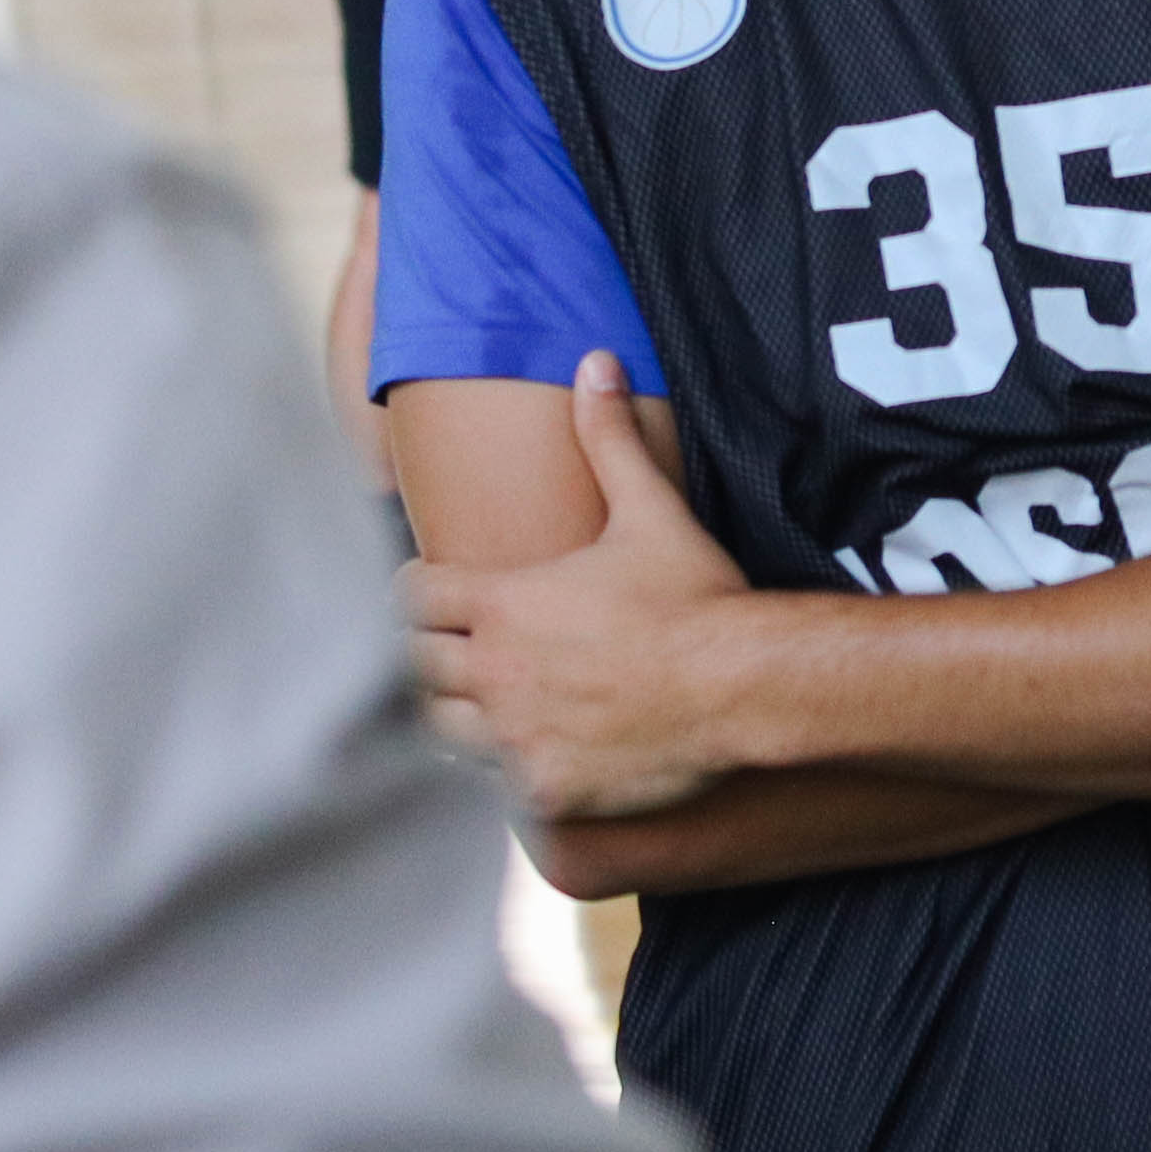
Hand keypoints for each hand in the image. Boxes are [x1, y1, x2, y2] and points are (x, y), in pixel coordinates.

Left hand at [402, 358, 762, 820]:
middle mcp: (494, 673)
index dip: (416, 593)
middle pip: (413, 667)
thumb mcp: (649, 511)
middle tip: (455, 650)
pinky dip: (500, 771)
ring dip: (456, 714)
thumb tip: (595, 362)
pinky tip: (525, 755)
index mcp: (501, 604)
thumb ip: (609, 437)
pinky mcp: (544, 789)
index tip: (434, 593)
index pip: (407, 598)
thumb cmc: (696, 599)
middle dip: (427, 655)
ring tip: (483, 703)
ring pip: (442, 731)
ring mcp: (515, 738)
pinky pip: (492, 789)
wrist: (743, 688)